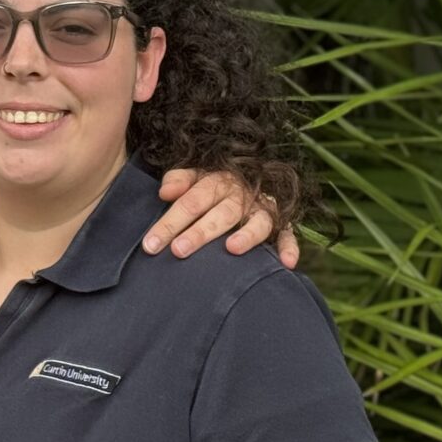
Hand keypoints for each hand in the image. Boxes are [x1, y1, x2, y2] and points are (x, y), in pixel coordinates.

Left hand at [144, 167, 298, 268]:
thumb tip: (164, 191)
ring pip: (258, 222)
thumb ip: (179, 180)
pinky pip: (289, 234)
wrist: (252, 182)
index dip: (170, 222)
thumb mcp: (196, 178)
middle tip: (178, 250)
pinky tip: (285, 263)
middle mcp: (243, 195)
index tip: (151, 244)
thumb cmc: (214, 188)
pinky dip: (290, 247)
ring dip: (247, 235)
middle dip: (199, 232)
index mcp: (218, 182)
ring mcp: (265, 209)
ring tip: (231, 249)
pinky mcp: (284, 224)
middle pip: (221, 213)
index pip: (191, 201)